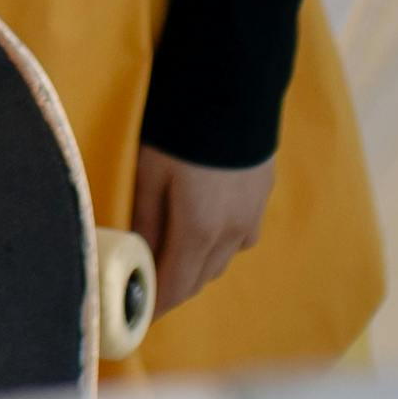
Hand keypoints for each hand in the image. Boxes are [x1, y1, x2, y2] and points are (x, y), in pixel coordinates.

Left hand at [127, 143, 276, 319]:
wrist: (234, 83)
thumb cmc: (180, 126)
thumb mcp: (148, 172)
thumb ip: (143, 220)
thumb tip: (135, 257)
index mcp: (199, 232)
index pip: (175, 288)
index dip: (155, 306)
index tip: (137, 315)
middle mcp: (231, 233)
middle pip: (199, 279)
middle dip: (172, 286)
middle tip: (146, 284)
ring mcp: (252, 216)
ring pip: (221, 260)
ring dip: (196, 265)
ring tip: (170, 254)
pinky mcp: (262, 197)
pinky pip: (239, 237)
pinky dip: (218, 244)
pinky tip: (203, 226)